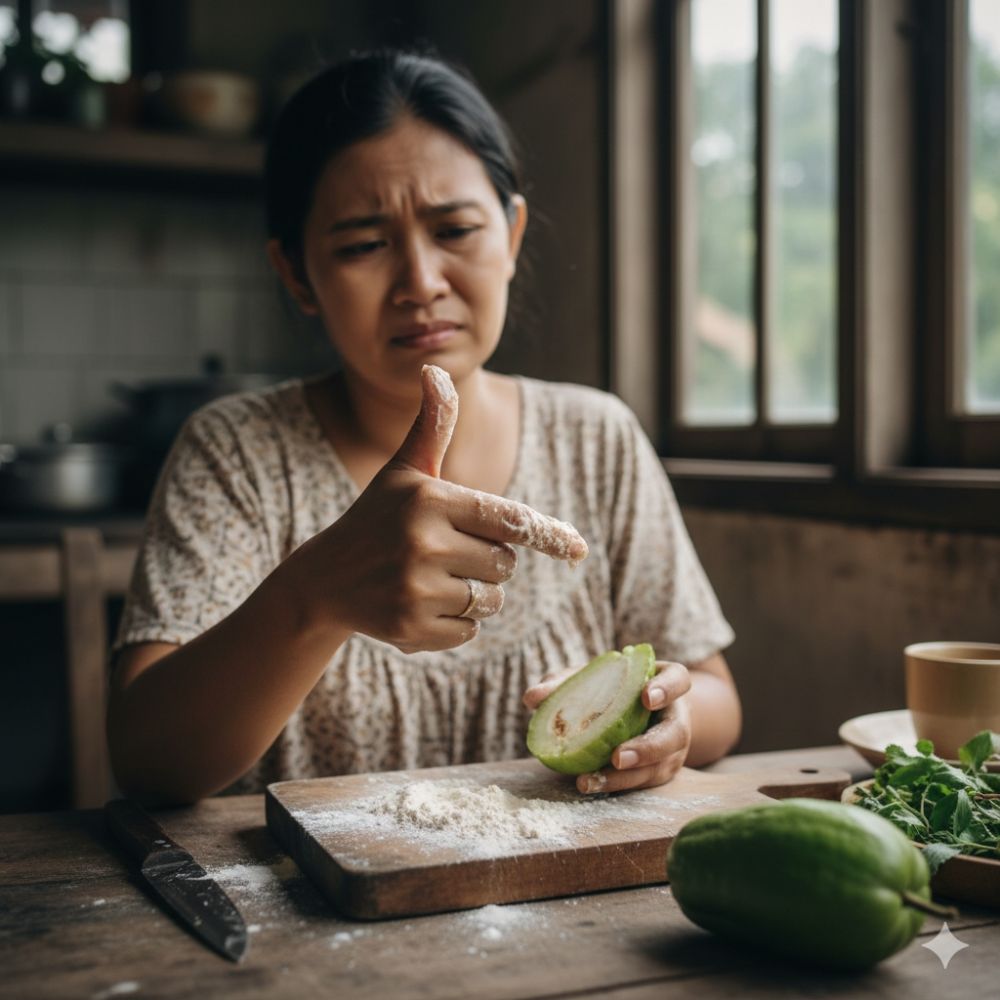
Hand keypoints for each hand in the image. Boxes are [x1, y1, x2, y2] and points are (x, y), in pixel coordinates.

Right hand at [286, 365, 587, 653]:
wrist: (323, 580)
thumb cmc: (376, 518)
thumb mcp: (404, 471)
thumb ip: (433, 425)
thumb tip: (435, 369)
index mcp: (430, 500)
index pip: (508, 520)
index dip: (547, 534)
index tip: (578, 549)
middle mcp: (423, 543)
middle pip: (505, 564)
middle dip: (489, 561)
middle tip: (449, 551)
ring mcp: (415, 589)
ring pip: (489, 601)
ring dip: (475, 594)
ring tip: (433, 578)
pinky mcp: (409, 629)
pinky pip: (468, 632)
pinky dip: (455, 624)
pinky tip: (420, 605)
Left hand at [522, 660, 691, 793]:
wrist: (637, 711)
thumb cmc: (615, 688)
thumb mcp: (595, 678)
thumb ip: (565, 682)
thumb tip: (531, 697)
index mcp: (666, 683)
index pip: (678, 680)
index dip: (666, 689)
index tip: (646, 697)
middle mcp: (675, 717)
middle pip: (674, 734)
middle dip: (647, 748)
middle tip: (616, 757)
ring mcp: (672, 748)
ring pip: (658, 767)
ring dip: (625, 778)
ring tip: (589, 781)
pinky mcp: (659, 771)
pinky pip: (642, 784)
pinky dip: (615, 786)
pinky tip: (590, 785)